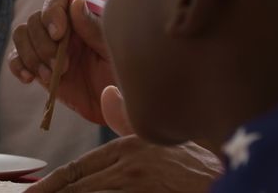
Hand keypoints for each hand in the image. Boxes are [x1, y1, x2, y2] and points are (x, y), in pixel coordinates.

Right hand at [8, 0, 114, 123]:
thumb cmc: (121, 78)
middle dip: (44, 44)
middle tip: (64, 66)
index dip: (52, 12)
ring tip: (50, 76)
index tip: (58, 34)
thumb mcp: (114, 53)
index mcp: (80, 19)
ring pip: (21, 34)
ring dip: (31, 55)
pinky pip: (15, 58)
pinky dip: (17, 65)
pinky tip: (29, 78)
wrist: (114, 110)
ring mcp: (46, 47)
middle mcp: (60, 29)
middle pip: (35, 19)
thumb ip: (95, 29)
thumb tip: (76, 3)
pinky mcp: (37, 67)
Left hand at [25, 137, 221, 192]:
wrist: (226, 181)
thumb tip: (107, 93)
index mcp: (129, 149)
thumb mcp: (160, 140)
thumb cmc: (196, 170)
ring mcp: (136, 185)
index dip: (51, 184)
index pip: (78, 169)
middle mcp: (129, 166)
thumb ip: (128, 120)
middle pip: (77, 186)